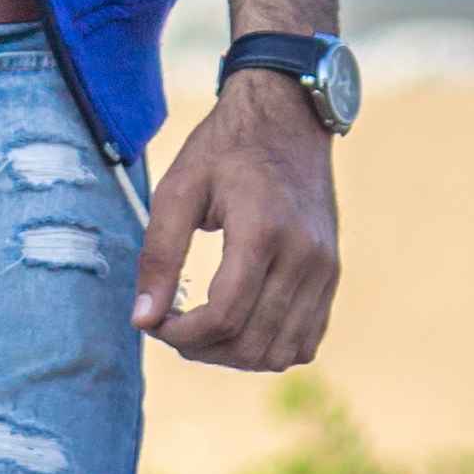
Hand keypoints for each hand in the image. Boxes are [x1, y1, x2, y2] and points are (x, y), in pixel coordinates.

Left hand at [130, 68, 339, 368]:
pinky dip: (270, 348)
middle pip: (252, 342)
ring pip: (282, 352)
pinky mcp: (332, 274)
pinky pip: (306, 340)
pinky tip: (238, 326)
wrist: (286, 118)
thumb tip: (142, 318)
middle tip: (171, 328)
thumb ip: (158, 254)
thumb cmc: (225, 148)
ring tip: (202, 332)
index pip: (223, 316)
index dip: (182, 334)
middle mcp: (303, 256)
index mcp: (261, 231)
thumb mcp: (179, 188)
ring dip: (235, 356)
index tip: (155, 324)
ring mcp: (324, 268)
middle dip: (203, 349)